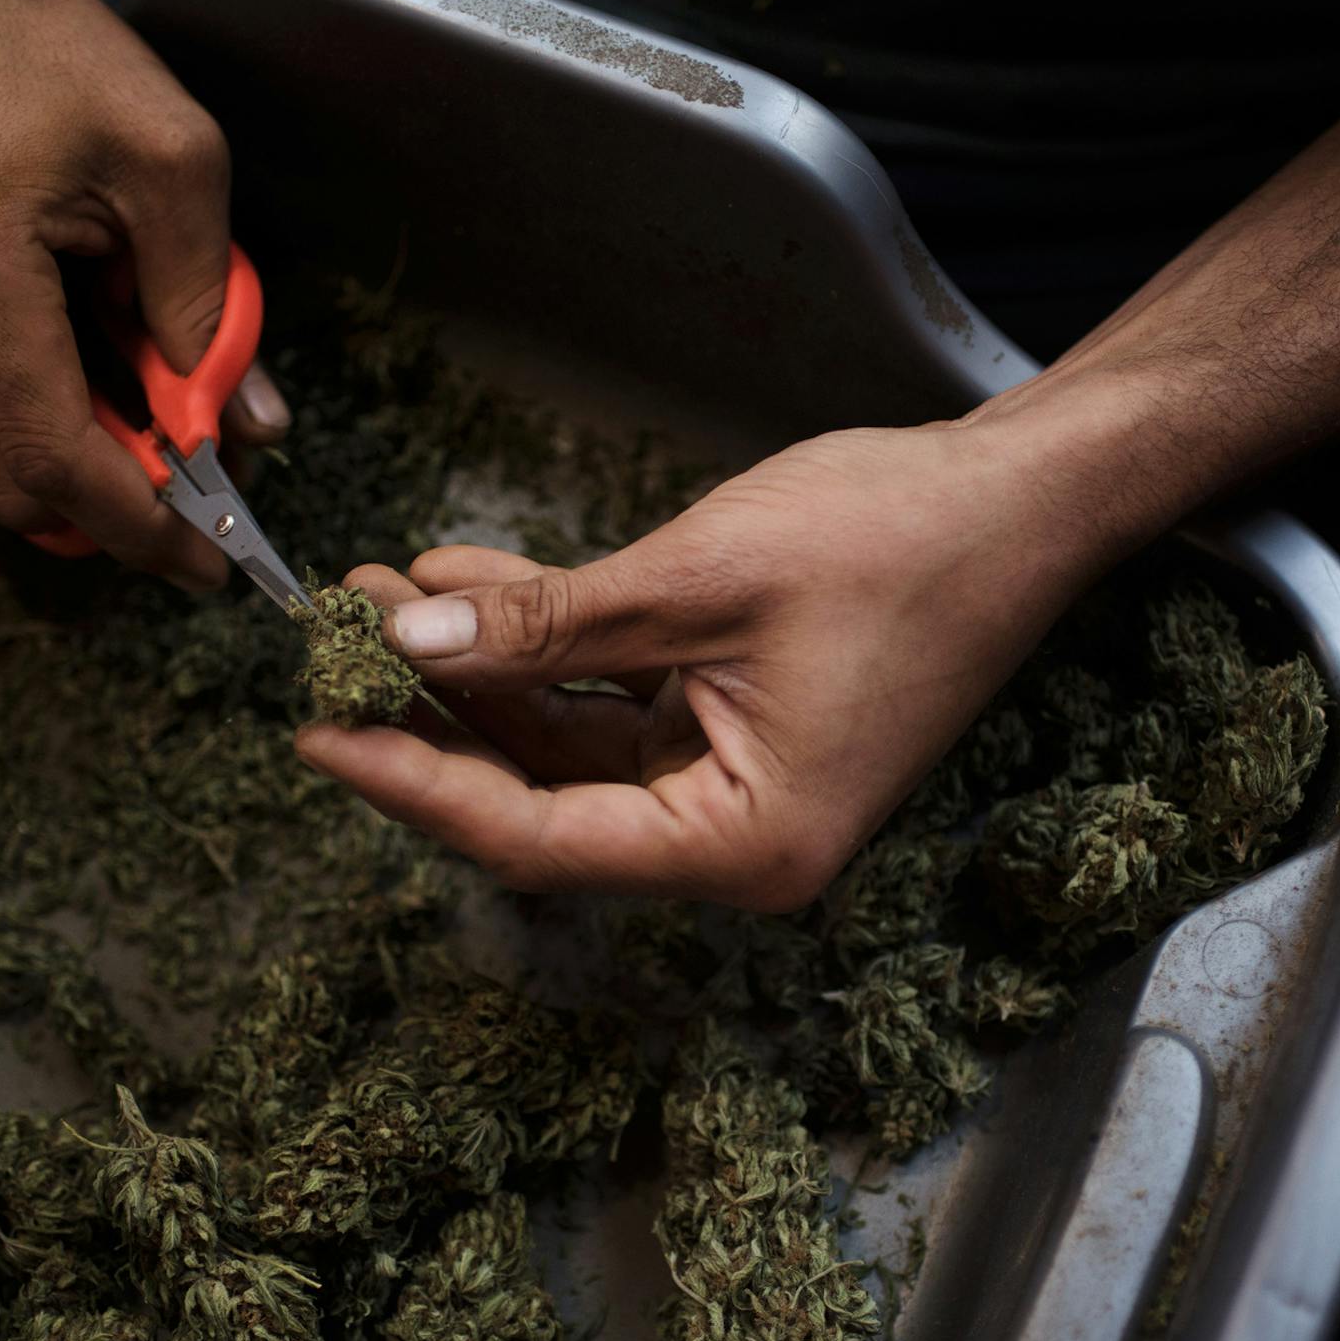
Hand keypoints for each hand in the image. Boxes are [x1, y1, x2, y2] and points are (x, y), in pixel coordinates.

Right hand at [0, 0, 288, 587]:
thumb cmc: (48, 61)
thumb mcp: (172, 161)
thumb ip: (212, 308)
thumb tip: (243, 432)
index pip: (48, 454)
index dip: (135, 525)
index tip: (203, 557)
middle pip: (5, 488)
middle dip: (107, 506)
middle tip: (183, 479)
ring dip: (54, 473)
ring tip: (122, 414)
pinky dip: (0, 435)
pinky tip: (47, 376)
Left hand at [296, 399, 1159, 907]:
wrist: (1024, 496)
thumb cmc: (900, 539)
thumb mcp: (700, 579)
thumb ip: (550, 625)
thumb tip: (409, 647)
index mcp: (741, 845)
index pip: (533, 839)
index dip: (413, 786)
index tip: (315, 733)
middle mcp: (729, 839)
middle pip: (533, 800)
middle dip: (431, 714)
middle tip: (334, 642)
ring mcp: (727, 786)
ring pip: (557, 746)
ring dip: (474, 668)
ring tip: (380, 591)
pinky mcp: (724, 730)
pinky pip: (601, 704)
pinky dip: (538, 647)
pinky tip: (460, 582)